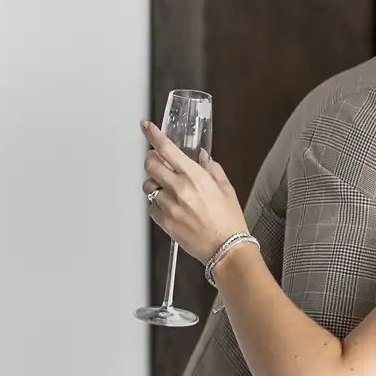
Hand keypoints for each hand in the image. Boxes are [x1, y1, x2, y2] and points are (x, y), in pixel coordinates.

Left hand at [141, 120, 249, 262]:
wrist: (226, 248)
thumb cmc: (229, 221)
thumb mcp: (226, 189)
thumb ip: (212, 169)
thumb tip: (202, 157)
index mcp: (195, 177)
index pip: (167, 149)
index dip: (153, 135)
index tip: (146, 127)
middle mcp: (179, 189)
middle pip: (150, 165)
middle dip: (152, 161)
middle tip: (159, 163)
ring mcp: (169, 206)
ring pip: (148, 186)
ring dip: (156, 185)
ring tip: (170, 192)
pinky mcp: (164, 222)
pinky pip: (151, 207)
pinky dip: (158, 205)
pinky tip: (172, 208)